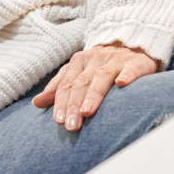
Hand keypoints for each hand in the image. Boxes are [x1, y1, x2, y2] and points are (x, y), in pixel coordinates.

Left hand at [31, 43, 158, 130]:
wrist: (133, 48)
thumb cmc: (102, 66)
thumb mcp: (78, 74)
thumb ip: (59, 87)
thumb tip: (36, 103)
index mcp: (79, 61)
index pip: (67, 84)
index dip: (61, 102)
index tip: (59, 121)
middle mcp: (96, 58)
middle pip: (82, 82)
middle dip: (75, 105)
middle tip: (71, 125)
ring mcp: (116, 59)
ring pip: (103, 76)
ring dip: (94, 94)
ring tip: (87, 112)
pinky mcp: (136, 62)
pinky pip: (131, 68)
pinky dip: (126, 75)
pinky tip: (121, 84)